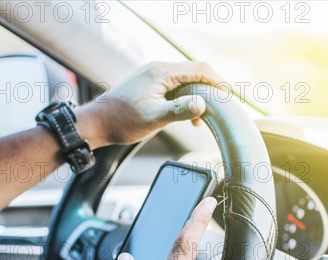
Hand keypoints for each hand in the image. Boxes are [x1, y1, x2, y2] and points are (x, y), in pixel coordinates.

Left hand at [93, 61, 221, 144]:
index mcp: (161, 73)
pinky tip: (189, 117)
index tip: (230, 96)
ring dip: (198, 97)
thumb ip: (179, 110)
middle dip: (210, 89)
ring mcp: (154, 77)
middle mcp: (159, 70)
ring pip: (186, 82)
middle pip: (194, 73)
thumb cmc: (122, 120)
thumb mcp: (153, 118)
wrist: (98, 123)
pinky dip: (186, 100)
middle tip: (222, 108)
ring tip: (205, 118)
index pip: (199, 69)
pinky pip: (175, 89)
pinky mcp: (150, 87)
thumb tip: (203, 104)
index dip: (218, 81)